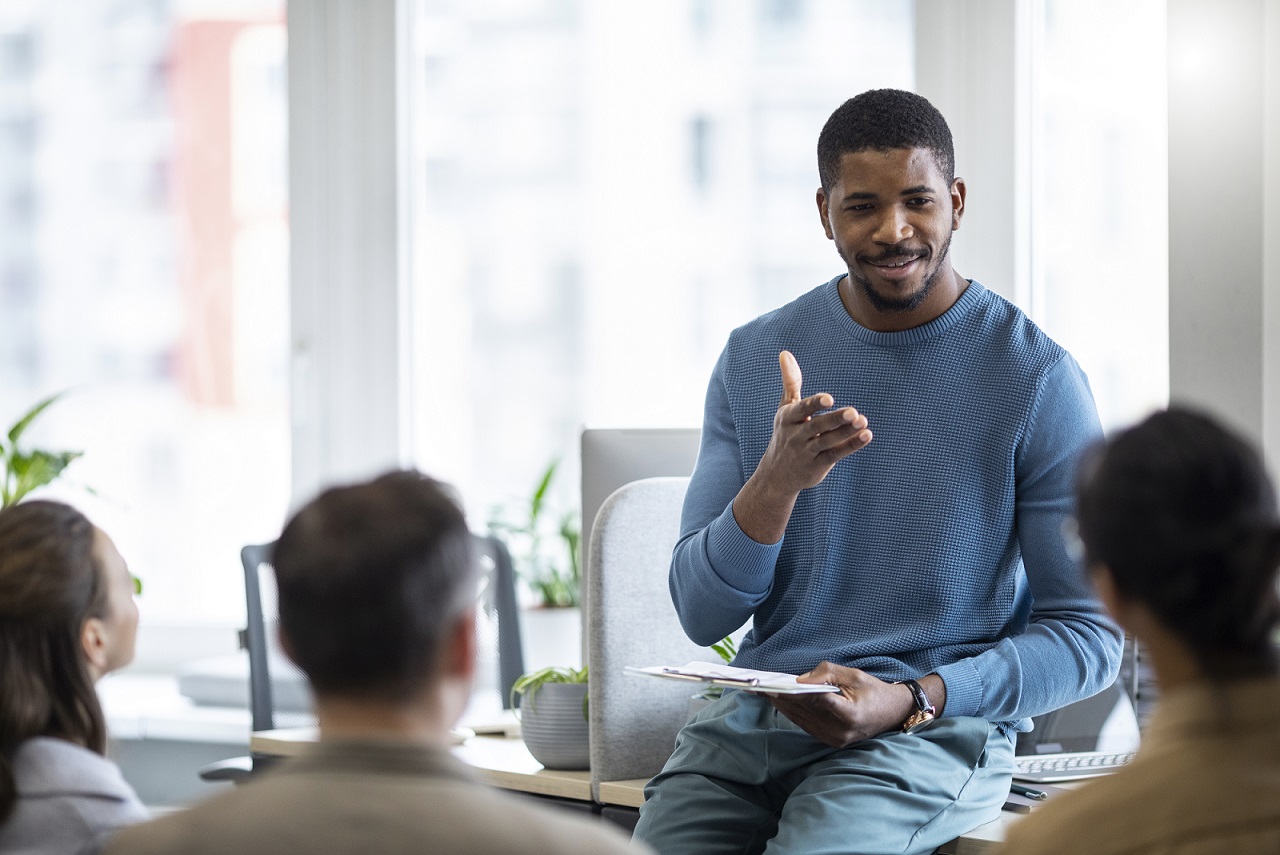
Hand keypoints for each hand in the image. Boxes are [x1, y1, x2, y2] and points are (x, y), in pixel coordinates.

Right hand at [732, 351, 871, 542]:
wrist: (777, 474)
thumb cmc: (785, 433)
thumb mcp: (785, 408)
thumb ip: (790, 382)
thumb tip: (785, 353)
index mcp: (788, 419)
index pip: (802, 409)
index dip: (815, 404)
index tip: (829, 399)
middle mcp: (796, 436)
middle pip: (818, 427)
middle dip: (836, 420)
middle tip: (854, 412)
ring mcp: (807, 452)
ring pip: (829, 441)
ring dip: (847, 432)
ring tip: (863, 421)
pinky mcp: (819, 465)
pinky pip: (836, 454)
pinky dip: (851, 445)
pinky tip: (866, 435)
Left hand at [765, 662, 914, 747]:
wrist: (893, 714)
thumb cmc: (874, 691)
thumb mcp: (853, 675)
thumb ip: (826, 674)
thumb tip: (799, 680)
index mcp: (849, 714)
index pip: (815, 700)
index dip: (792, 692)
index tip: (772, 685)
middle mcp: (840, 731)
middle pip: (803, 712)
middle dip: (780, 698)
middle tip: (758, 686)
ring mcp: (835, 740)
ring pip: (801, 720)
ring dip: (782, 706)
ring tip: (763, 692)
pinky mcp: (831, 742)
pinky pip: (806, 725)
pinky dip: (792, 712)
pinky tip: (779, 702)